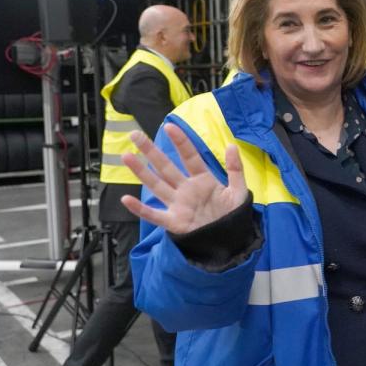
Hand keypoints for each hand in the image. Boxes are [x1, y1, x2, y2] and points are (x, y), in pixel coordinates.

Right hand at [120, 125, 249, 234]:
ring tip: (126, 156)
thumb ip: (235, 169)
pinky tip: (126, 199)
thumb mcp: (239, 191)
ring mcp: (178, 204)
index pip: (189, 157)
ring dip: (141, 172)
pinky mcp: (174, 222)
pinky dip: (140, 208)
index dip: (180, 142)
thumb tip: (232, 145)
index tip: (169, 126)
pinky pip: (154, 214)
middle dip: (151, 151)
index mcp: (202, 179)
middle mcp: (186, 189)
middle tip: (134, 134)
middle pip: (166, 167)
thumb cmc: (233, 214)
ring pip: (156, 185)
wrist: (231, 239)